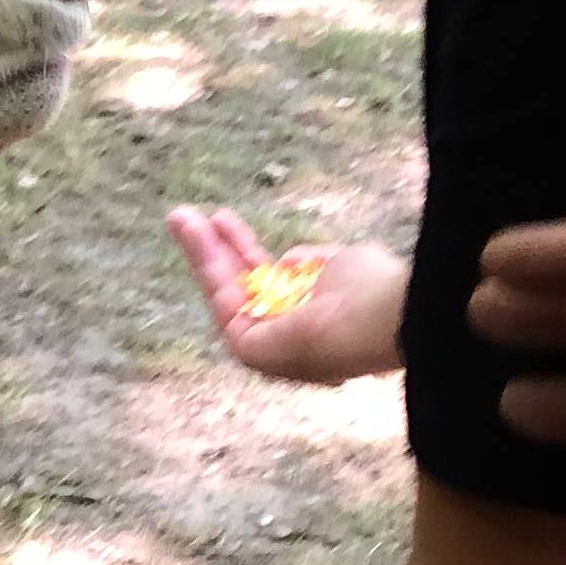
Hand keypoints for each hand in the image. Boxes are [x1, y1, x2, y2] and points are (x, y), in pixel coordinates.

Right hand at [166, 206, 409, 384]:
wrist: (387, 317)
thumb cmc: (377, 291)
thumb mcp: (341, 264)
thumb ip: (310, 263)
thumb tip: (287, 260)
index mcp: (312, 322)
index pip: (270, 283)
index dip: (245, 251)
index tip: (225, 220)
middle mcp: (286, 337)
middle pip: (240, 287)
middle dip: (214, 251)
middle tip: (189, 217)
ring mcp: (267, 346)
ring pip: (224, 291)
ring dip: (199, 251)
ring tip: (178, 215)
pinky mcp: (249, 349)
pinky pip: (221, 298)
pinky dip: (202, 260)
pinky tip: (193, 228)